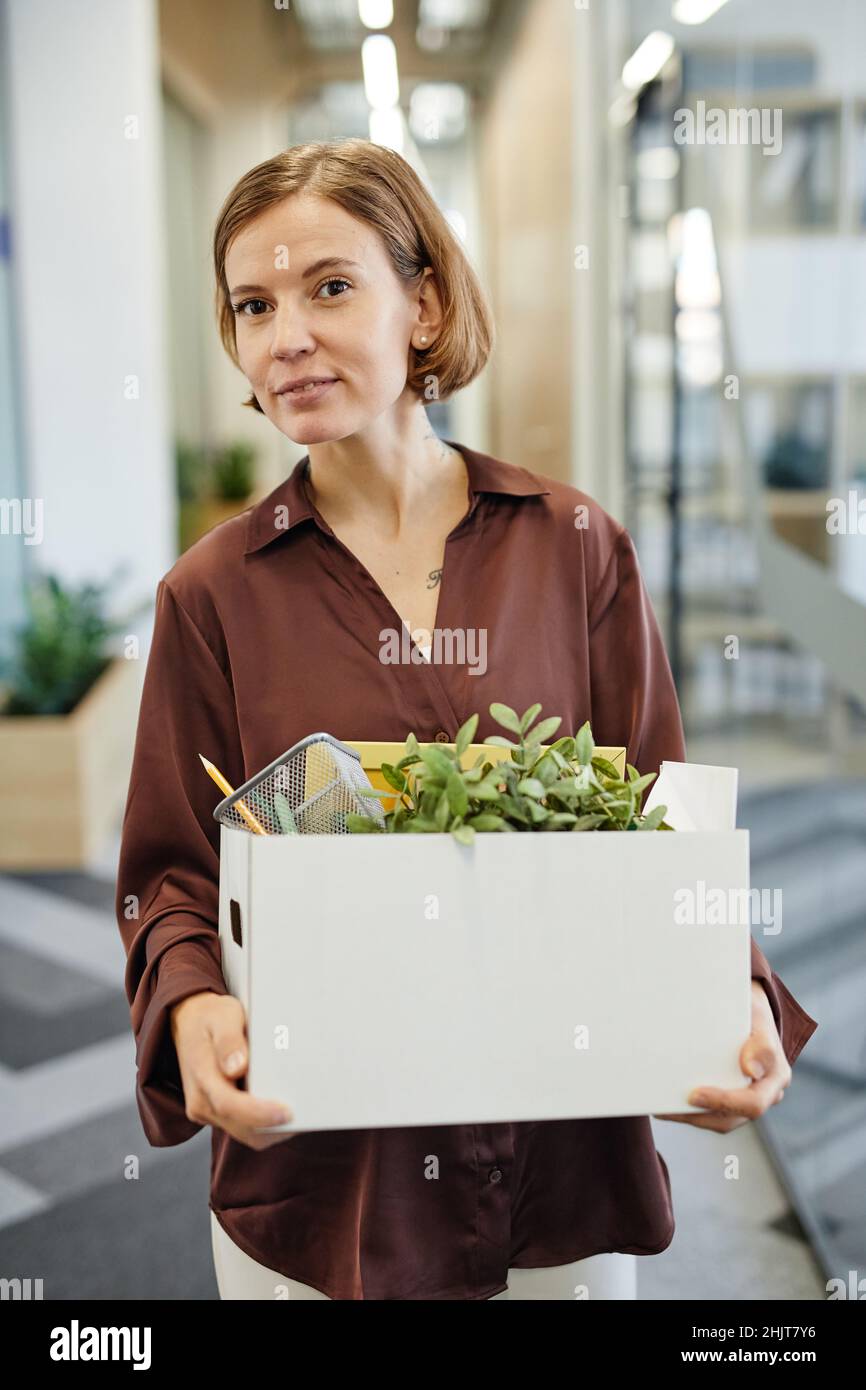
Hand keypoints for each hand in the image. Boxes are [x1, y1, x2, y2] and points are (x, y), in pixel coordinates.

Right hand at [170, 991, 299, 1148]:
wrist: (188, 1024)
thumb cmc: (210, 1018)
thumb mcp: (222, 1017)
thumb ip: (229, 1040)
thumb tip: (237, 1067)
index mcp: (201, 1076)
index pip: (230, 1105)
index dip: (260, 1113)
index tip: (287, 1112)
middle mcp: (201, 1101)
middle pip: (242, 1128)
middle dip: (273, 1126)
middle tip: (305, 1112)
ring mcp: (207, 1111)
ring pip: (245, 1133)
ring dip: (270, 1128)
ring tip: (297, 1109)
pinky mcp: (216, 1113)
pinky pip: (243, 1128)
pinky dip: (263, 1124)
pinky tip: (280, 1107)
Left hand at [653, 980, 791, 1131]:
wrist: (749, 1012)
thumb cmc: (751, 1011)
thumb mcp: (757, 1014)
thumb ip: (760, 1042)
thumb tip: (750, 1070)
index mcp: (775, 1075)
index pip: (753, 1102)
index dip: (724, 1102)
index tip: (694, 1094)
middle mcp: (765, 1093)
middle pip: (733, 1118)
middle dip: (699, 1114)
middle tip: (669, 1105)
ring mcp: (748, 1099)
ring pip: (720, 1121)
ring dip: (690, 1116)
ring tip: (662, 1108)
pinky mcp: (732, 1099)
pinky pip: (712, 1114)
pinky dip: (690, 1112)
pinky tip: (667, 1104)